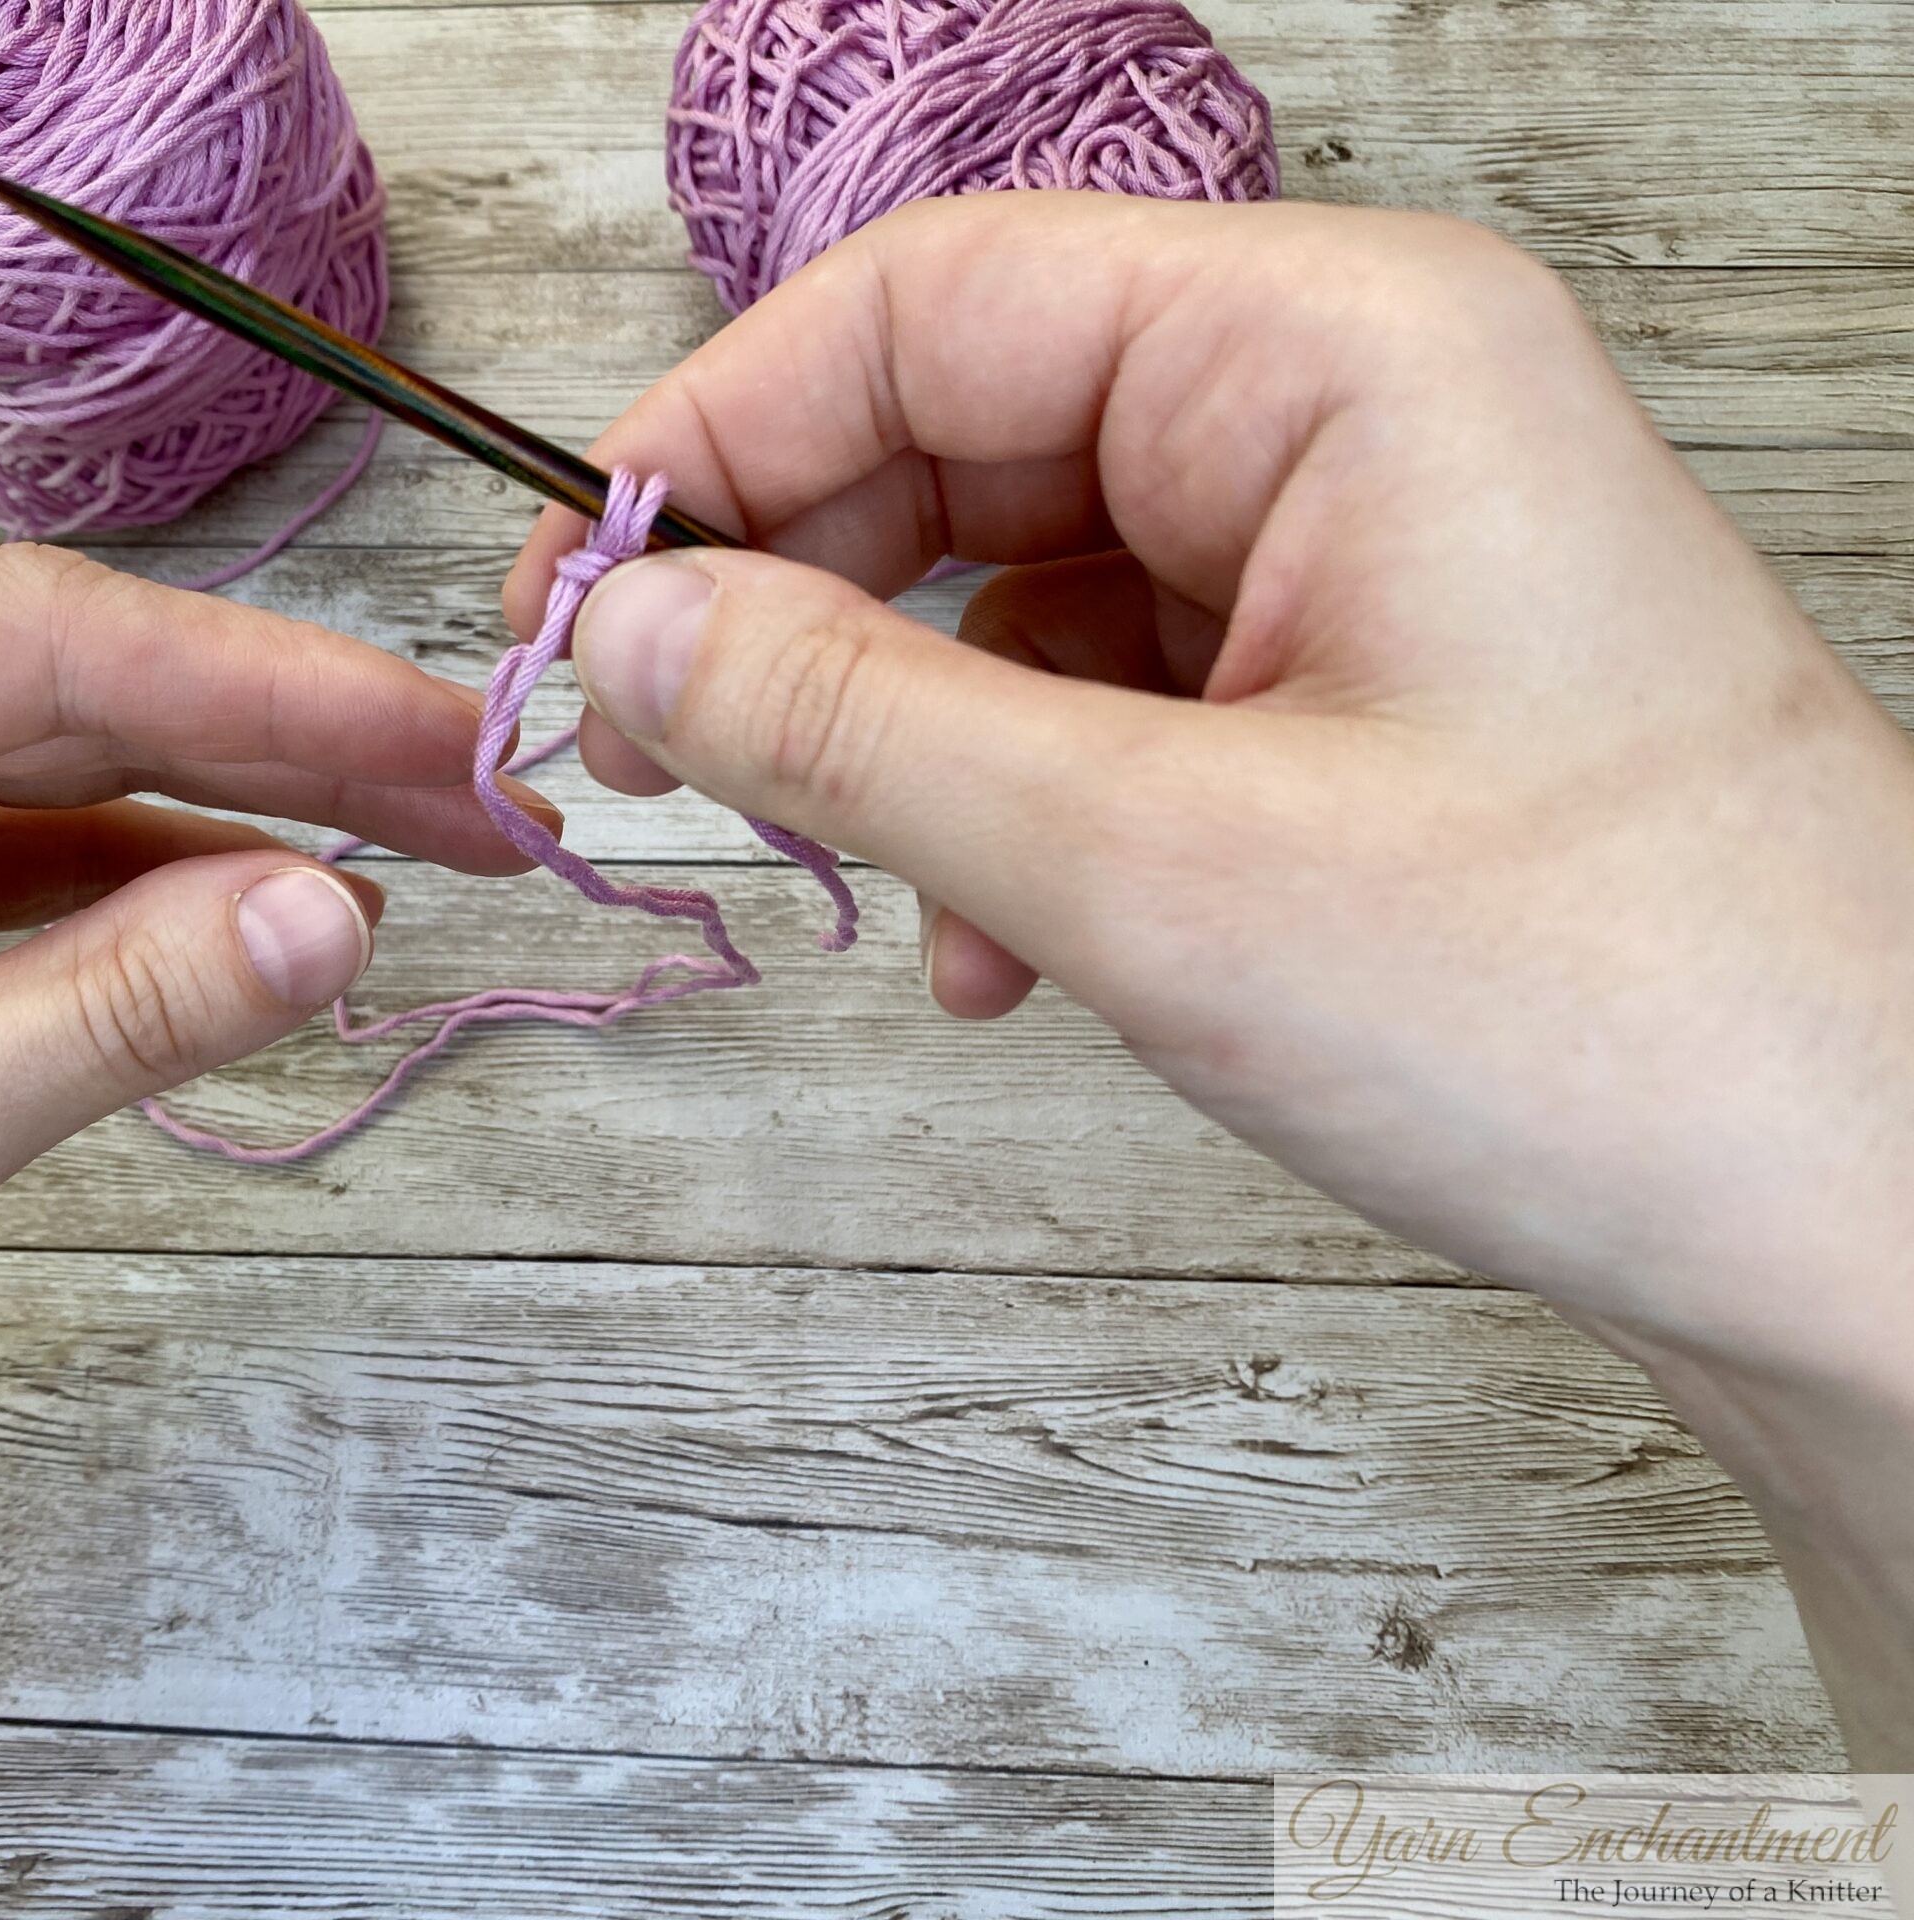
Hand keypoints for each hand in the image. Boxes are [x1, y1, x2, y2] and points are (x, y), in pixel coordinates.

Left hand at [0, 544, 552, 1631]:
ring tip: (433, 846)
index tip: (452, 741)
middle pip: (52, 676)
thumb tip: (345, 918)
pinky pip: (10, 842)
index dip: (265, 687)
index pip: (19, 638)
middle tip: (490, 797)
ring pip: (52, 750)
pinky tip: (276, 911)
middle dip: (278, 739)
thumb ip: (100, 1018)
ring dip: (237, 805)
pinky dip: (146, 886)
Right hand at [508, 193, 1913, 1756]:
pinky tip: (999, 951)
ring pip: (1030, 576)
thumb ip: (854, 721)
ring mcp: (1369, 551)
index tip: (577, 605)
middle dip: (802, 600)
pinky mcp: (1371, 690)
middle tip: (659, 760)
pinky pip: (1119, 691)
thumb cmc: (1591, 1016)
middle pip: (973, 426)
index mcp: (1334, 350)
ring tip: (875, 899)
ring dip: (909, 731)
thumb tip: (628, 633)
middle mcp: (1355, 411)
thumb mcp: (1149, 864)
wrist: (1869, 1227)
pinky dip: (1017, 805)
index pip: (933, 302)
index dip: (721, 438)